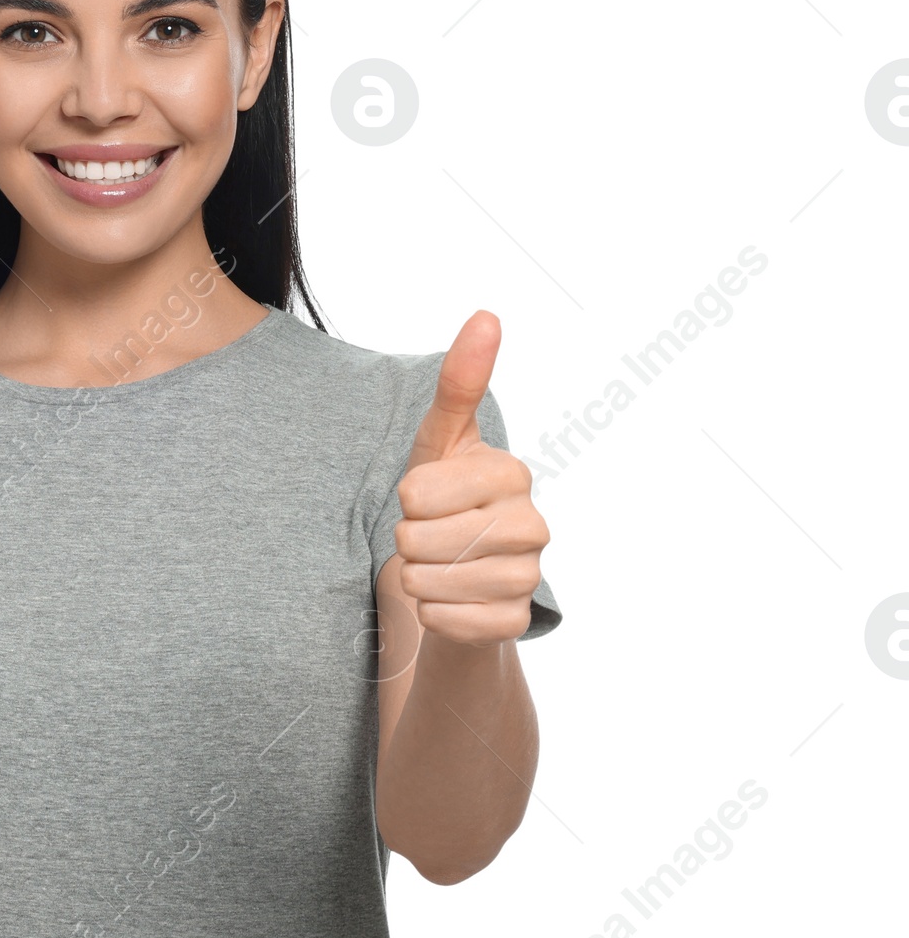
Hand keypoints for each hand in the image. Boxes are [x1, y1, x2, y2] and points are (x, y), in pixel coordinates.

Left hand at [392, 311, 548, 649]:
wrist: (456, 575)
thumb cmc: (443, 496)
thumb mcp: (441, 439)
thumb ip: (461, 381)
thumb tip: (487, 315)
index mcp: (512, 473)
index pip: (416, 492)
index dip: (405, 498)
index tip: (425, 497)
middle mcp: (533, 524)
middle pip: (418, 539)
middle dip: (406, 541)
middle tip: (428, 535)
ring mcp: (529, 577)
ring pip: (428, 583)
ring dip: (416, 578)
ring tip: (436, 565)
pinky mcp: (515, 622)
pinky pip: (446, 621)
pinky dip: (431, 614)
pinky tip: (449, 600)